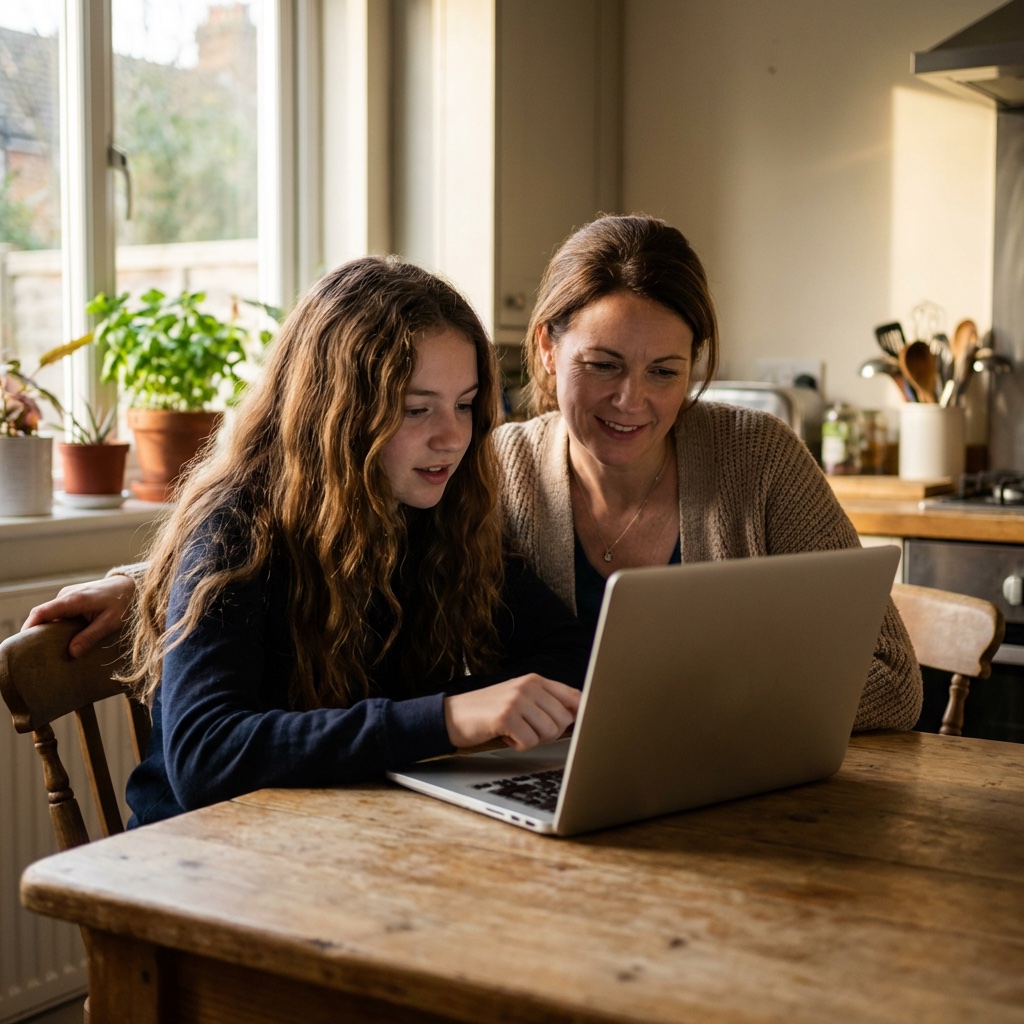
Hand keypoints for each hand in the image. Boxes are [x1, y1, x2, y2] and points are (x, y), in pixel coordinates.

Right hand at [21, 575, 136, 656]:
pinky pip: (58, 614)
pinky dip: (56, 626)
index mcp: (74, 599)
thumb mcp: (111, 622)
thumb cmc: (124, 602)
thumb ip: (91, 636)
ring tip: (47, 650)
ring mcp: (68, 597)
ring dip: (47, 631)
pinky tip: (60, 640)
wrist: (132, 586)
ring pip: (50, 616)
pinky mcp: (72, 600)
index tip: (23, 642)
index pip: (42, 612)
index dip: (29, 627)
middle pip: (42, 615)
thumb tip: (71, 653)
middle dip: (36, 633)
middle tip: (35, 653)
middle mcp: (67, 596)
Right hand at [444, 675, 579, 750]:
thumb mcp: (520, 698)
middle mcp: (528, 686)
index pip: (574, 696)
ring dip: (533, 739)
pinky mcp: (505, 716)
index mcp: (535, 680)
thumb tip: (580, 715)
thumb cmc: (489, 711)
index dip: (580, 714)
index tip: (577, 726)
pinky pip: (529, 742)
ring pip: (549, 732)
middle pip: (564, 719)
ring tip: (515, 731)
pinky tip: (505, 735)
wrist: (452, 714)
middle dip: (551, 733)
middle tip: (530, 730)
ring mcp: (517, 700)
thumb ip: (547, 702)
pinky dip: (518, 745)